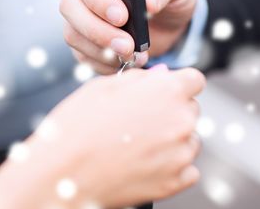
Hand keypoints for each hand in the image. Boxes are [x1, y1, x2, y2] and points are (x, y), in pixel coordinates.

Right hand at [0, 67, 204, 208]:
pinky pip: (188, 169)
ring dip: (173, 138)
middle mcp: (181, 121)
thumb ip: (139, 78)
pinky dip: (172, 165)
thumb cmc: (78, 125)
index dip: (177, 84)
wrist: (64, 170)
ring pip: (190, 139)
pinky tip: (144, 161)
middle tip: (139, 119)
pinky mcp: (175, 182)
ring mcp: (180, 154)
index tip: (165, 92)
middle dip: (172, 110)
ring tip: (137, 142)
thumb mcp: (103, 86)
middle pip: (191, 109)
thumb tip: (159, 76)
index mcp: (166, 91)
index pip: (194, 80)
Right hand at [60, 0, 196, 73]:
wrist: (169, 16)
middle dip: (97, 30)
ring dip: (100, 50)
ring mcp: (80, 16)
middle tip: (127, 45)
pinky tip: (125, 62)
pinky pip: (82, 55)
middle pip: (69, 7)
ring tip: (133, 55)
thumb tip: (149, 2)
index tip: (122, 17)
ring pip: (72, 33)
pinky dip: (103, 63)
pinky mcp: (84, 41)